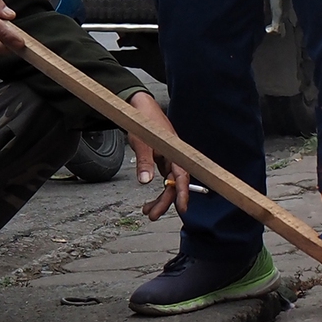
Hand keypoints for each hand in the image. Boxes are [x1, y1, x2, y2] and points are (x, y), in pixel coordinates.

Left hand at [130, 91, 189, 219]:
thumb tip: (146, 182)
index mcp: (174, 151)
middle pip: (174, 184)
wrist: (140, 105)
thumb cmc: (143, 121)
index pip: (181, 176)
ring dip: (160, 199)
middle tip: (151, 216)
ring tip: (147, 211)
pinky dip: (157, 189)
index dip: (182, 193)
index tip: (182, 208)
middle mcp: (175, 156)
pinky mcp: (163, 159)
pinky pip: (164, 179)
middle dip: (165, 202)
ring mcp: (170, 158)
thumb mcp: (141, 142)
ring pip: (168, 184)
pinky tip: (150, 199)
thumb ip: (144, 161)